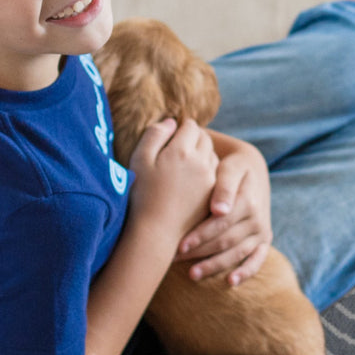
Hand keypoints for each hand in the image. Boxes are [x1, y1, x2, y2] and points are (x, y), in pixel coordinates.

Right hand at [128, 118, 218, 239]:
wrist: (155, 232)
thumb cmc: (141, 195)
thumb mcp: (139, 160)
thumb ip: (154, 135)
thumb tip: (171, 122)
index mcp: (182, 151)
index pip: (190, 126)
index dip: (180, 127)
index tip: (171, 136)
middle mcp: (201, 163)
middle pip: (204, 139)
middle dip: (193, 138)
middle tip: (177, 148)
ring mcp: (210, 180)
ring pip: (212, 156)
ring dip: (201, 154)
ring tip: (184, 165)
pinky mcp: (213, 195)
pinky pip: (215, 174)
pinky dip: (206, 171)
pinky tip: (191, 181)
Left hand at [176, 141, 271, 285]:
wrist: (251, 170)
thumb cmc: (232, 168)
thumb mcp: (229, 168)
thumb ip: (224, 186)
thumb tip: (219, 210)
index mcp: (248, 201)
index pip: (221, 224)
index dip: (200, 236)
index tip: (179, 245)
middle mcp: (258, 219)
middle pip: (226, 241)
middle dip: (200, 252)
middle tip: (175, 260)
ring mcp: (262, 231)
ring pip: (237, 253)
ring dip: (215, 265)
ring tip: (192, 274)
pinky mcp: (264, 240)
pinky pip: (258, 260)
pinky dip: (246, 272)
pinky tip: (230, 282)